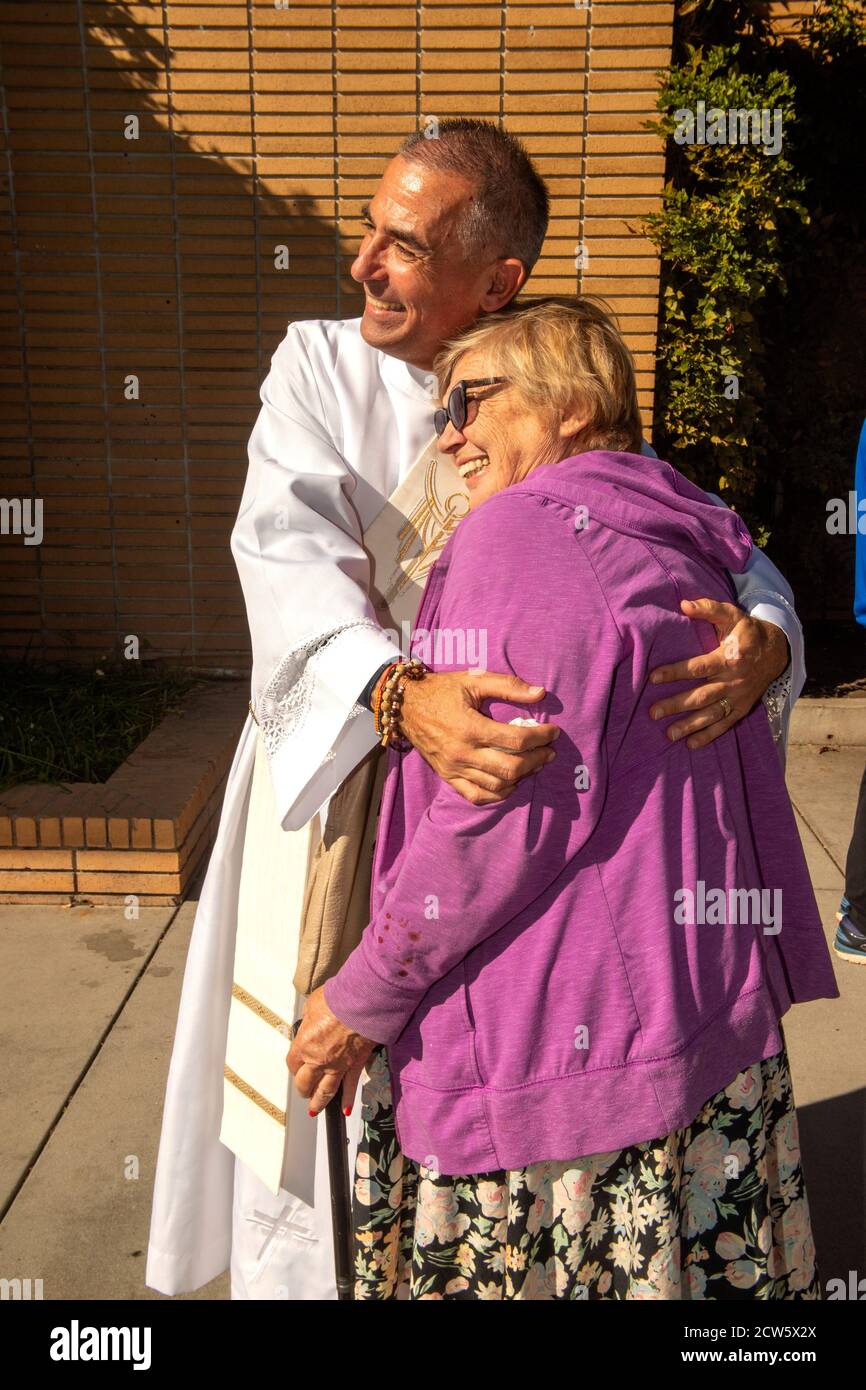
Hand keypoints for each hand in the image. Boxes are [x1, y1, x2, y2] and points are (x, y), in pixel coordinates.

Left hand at [287, 986, 376, 1116]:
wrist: (363, 1002)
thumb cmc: (338, 999)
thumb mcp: (312, 1005)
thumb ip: (309, 1019)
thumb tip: (309, 1021)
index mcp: (304, 1044)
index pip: (292, 1064)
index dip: (294, 1066)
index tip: (296, 1066)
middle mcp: (318, 1060)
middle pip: (305, 1083)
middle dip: (303, 1087)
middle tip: (303, 1090)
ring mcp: (338, 1065)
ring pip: (325, 1092)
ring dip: (318, 1101)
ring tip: (314, 1109)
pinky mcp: (355, 1065)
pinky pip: (350, 1087)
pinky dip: (348, 1099)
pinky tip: (345, 1109)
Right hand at [398, 670, 560, 804]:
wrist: (406, 705)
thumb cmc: (442, 690)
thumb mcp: (474, 680)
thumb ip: (508, 686)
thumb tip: (540, 693)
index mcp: (470, 727)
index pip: (516, 740)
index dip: (541, 737)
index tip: (554, 731)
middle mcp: (463, 753)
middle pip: (512, 768)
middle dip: (537, 759)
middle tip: (549, 750)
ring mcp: (455, 769)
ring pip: (498, 785)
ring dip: (523, 777)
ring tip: (535, 763)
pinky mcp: (448, 778)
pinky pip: (478, 796)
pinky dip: (499, 794)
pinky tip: (511, 782)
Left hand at [648, 598, 789, 750]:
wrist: (776, 651)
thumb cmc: (746, 631)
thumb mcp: (731, 615)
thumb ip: (708, 608)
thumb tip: (683, 604)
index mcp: (730, 658)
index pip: (699, 667)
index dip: (676, 672)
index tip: (653, 677)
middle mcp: (734, 681)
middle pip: (702, 695)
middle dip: (676, 704)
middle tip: (653, 712)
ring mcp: (739, 697)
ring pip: (711, 714)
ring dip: (689, 725)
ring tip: (668, 733)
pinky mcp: (742, 708)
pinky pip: (725, 725)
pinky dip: (709, 736)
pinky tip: (691, 744)